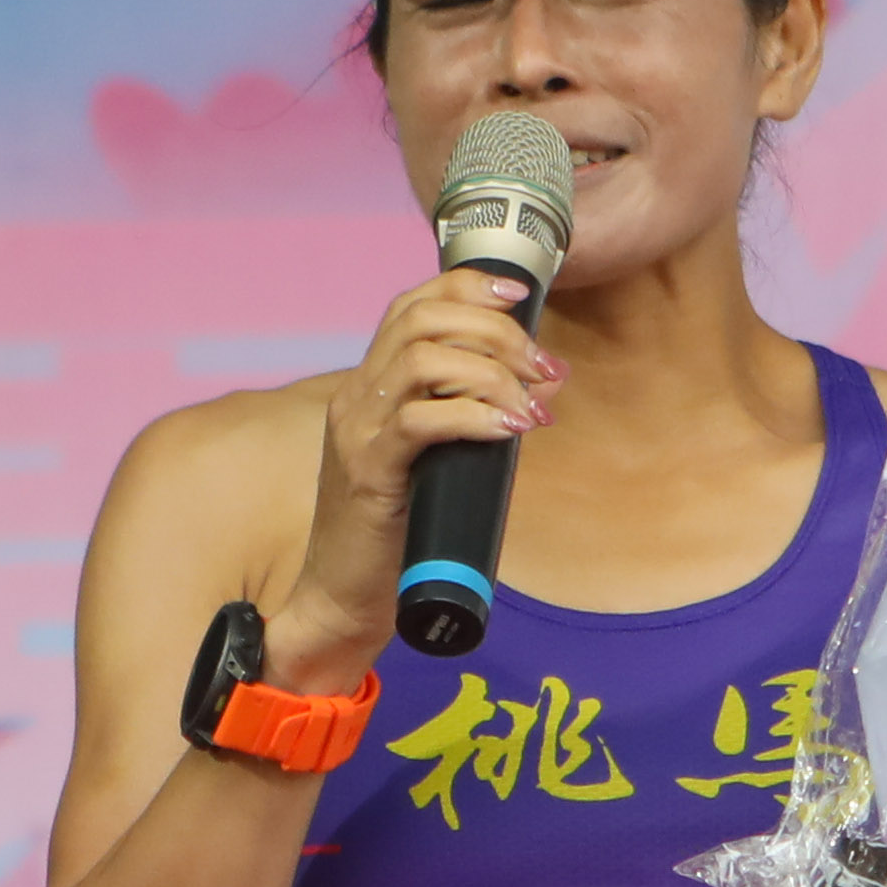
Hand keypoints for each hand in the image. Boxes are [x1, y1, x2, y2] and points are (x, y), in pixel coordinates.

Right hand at [282, 265, 557, 670]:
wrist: (342, 599)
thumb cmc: (398, 535)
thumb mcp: (439, 462)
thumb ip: (474, 419)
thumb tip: (543, 386)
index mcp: (370, 386)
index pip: (413, 304)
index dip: (469, 287)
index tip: (521, 299)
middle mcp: (358, 397)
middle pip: (425, 320)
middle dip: (497, 332)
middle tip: (543, 369)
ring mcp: (358, 431)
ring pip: (425, 359)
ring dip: (494, 372)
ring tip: (530, 406)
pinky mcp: (368, 471)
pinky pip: (422, 420)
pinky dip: (475, 416)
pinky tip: (508, 430)